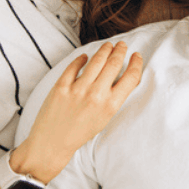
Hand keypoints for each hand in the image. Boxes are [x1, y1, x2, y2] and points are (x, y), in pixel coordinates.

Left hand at [12, 41, 141, 181]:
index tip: (136, 55)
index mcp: (110, 105)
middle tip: (122, 45)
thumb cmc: (80, 133)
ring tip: (107, 45)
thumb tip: (123, 76)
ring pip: (96, 60)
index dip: (136, 63)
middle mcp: (96, 95)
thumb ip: (114, 98)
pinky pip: (74, 66)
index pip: (130, 77)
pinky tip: (84, 57)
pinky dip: (81, 59)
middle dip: (120, 51)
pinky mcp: (61, 86)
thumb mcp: (104, 118)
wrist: (52, 144)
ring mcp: (77, 89)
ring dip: (104, 50)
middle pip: (114, 64)